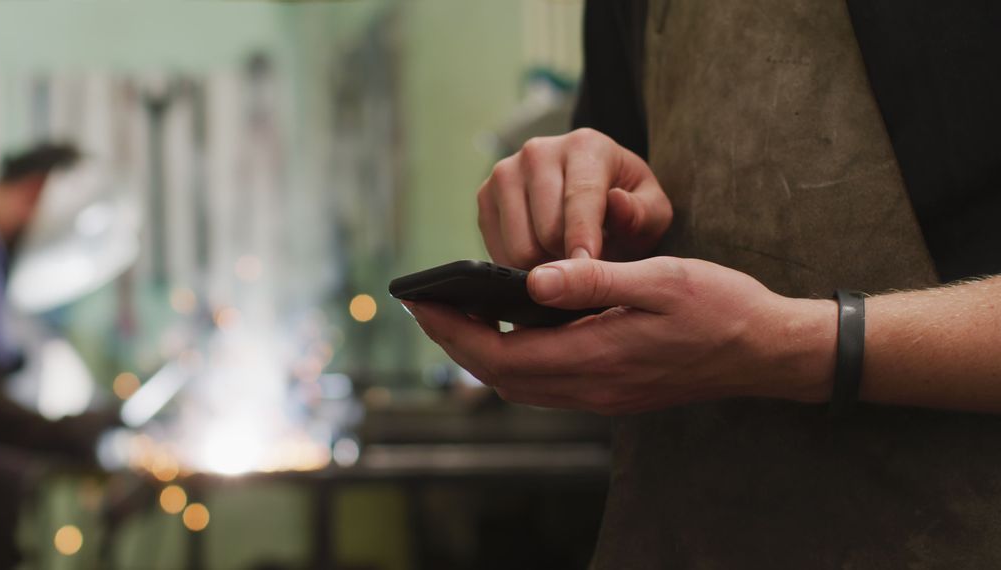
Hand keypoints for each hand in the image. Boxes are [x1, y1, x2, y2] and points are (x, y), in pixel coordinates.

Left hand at [405, 257, 834, 413]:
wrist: (768, 351)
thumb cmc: (722, 307)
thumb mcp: (662, 280)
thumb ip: (594, 281)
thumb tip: (531, 281)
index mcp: (598, 358)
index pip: (503, 354)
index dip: (456, 331)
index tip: (424, 304)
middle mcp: (593, 387)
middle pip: (502, 375)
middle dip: (457, 342)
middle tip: (427, 307)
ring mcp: (603, 395)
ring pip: (521, 384)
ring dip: (482, 353)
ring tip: (458, 315)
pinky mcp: (613, 391)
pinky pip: (546, 383)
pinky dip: (515, 358)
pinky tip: (512, 329)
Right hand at [477, 128, 671, 267]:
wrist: (592, 194)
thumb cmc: (627, 207)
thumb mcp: (651, 212)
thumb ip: (641, 212)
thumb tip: (616, 202)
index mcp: (585, 146)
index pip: (580, 199)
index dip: (584, 242)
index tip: (587, 272)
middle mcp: (538, 151)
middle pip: (546, 230)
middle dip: (567, 262)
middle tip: (584, 274)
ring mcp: (505, 172)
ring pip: (518, 245)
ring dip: (544, 267)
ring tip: (565, 266)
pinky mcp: (484, 196)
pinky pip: (496, 250)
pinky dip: (520, 266)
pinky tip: (542, 259)